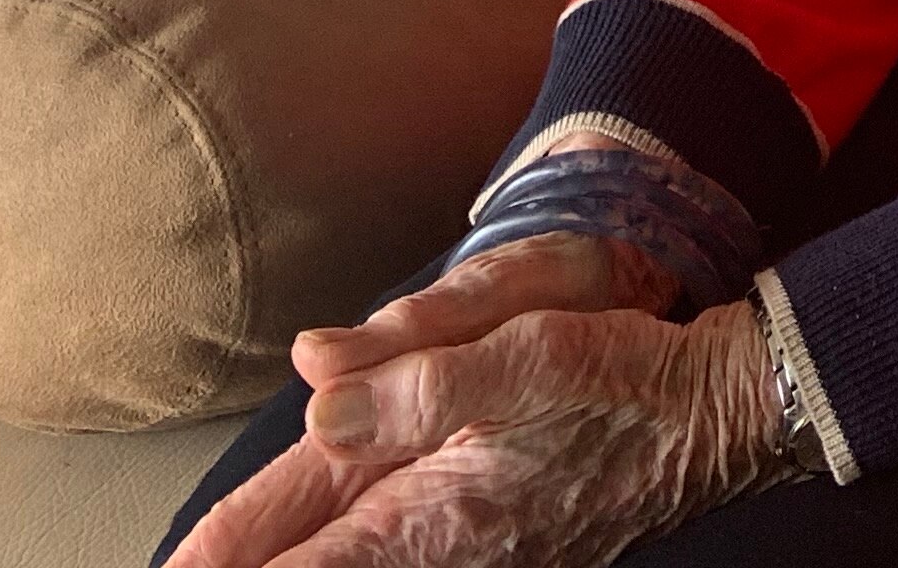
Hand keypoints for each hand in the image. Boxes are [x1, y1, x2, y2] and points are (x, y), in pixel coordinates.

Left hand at [159, 291, 789, 567]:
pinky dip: (344, 551)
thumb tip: (318, 391)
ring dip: (289, 557)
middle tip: (179, 565)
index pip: (303, 562)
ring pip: (353, 564)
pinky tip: (327, 538)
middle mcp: (443, 549)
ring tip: (226, 553)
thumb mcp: (521, 350)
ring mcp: (471, 553)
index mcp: (434, 512)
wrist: (719, 415)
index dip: (229, 560)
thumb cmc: (624, 376)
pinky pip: (396, 558)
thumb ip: (415, 378)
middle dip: (244, 563)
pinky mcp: (494, 543)